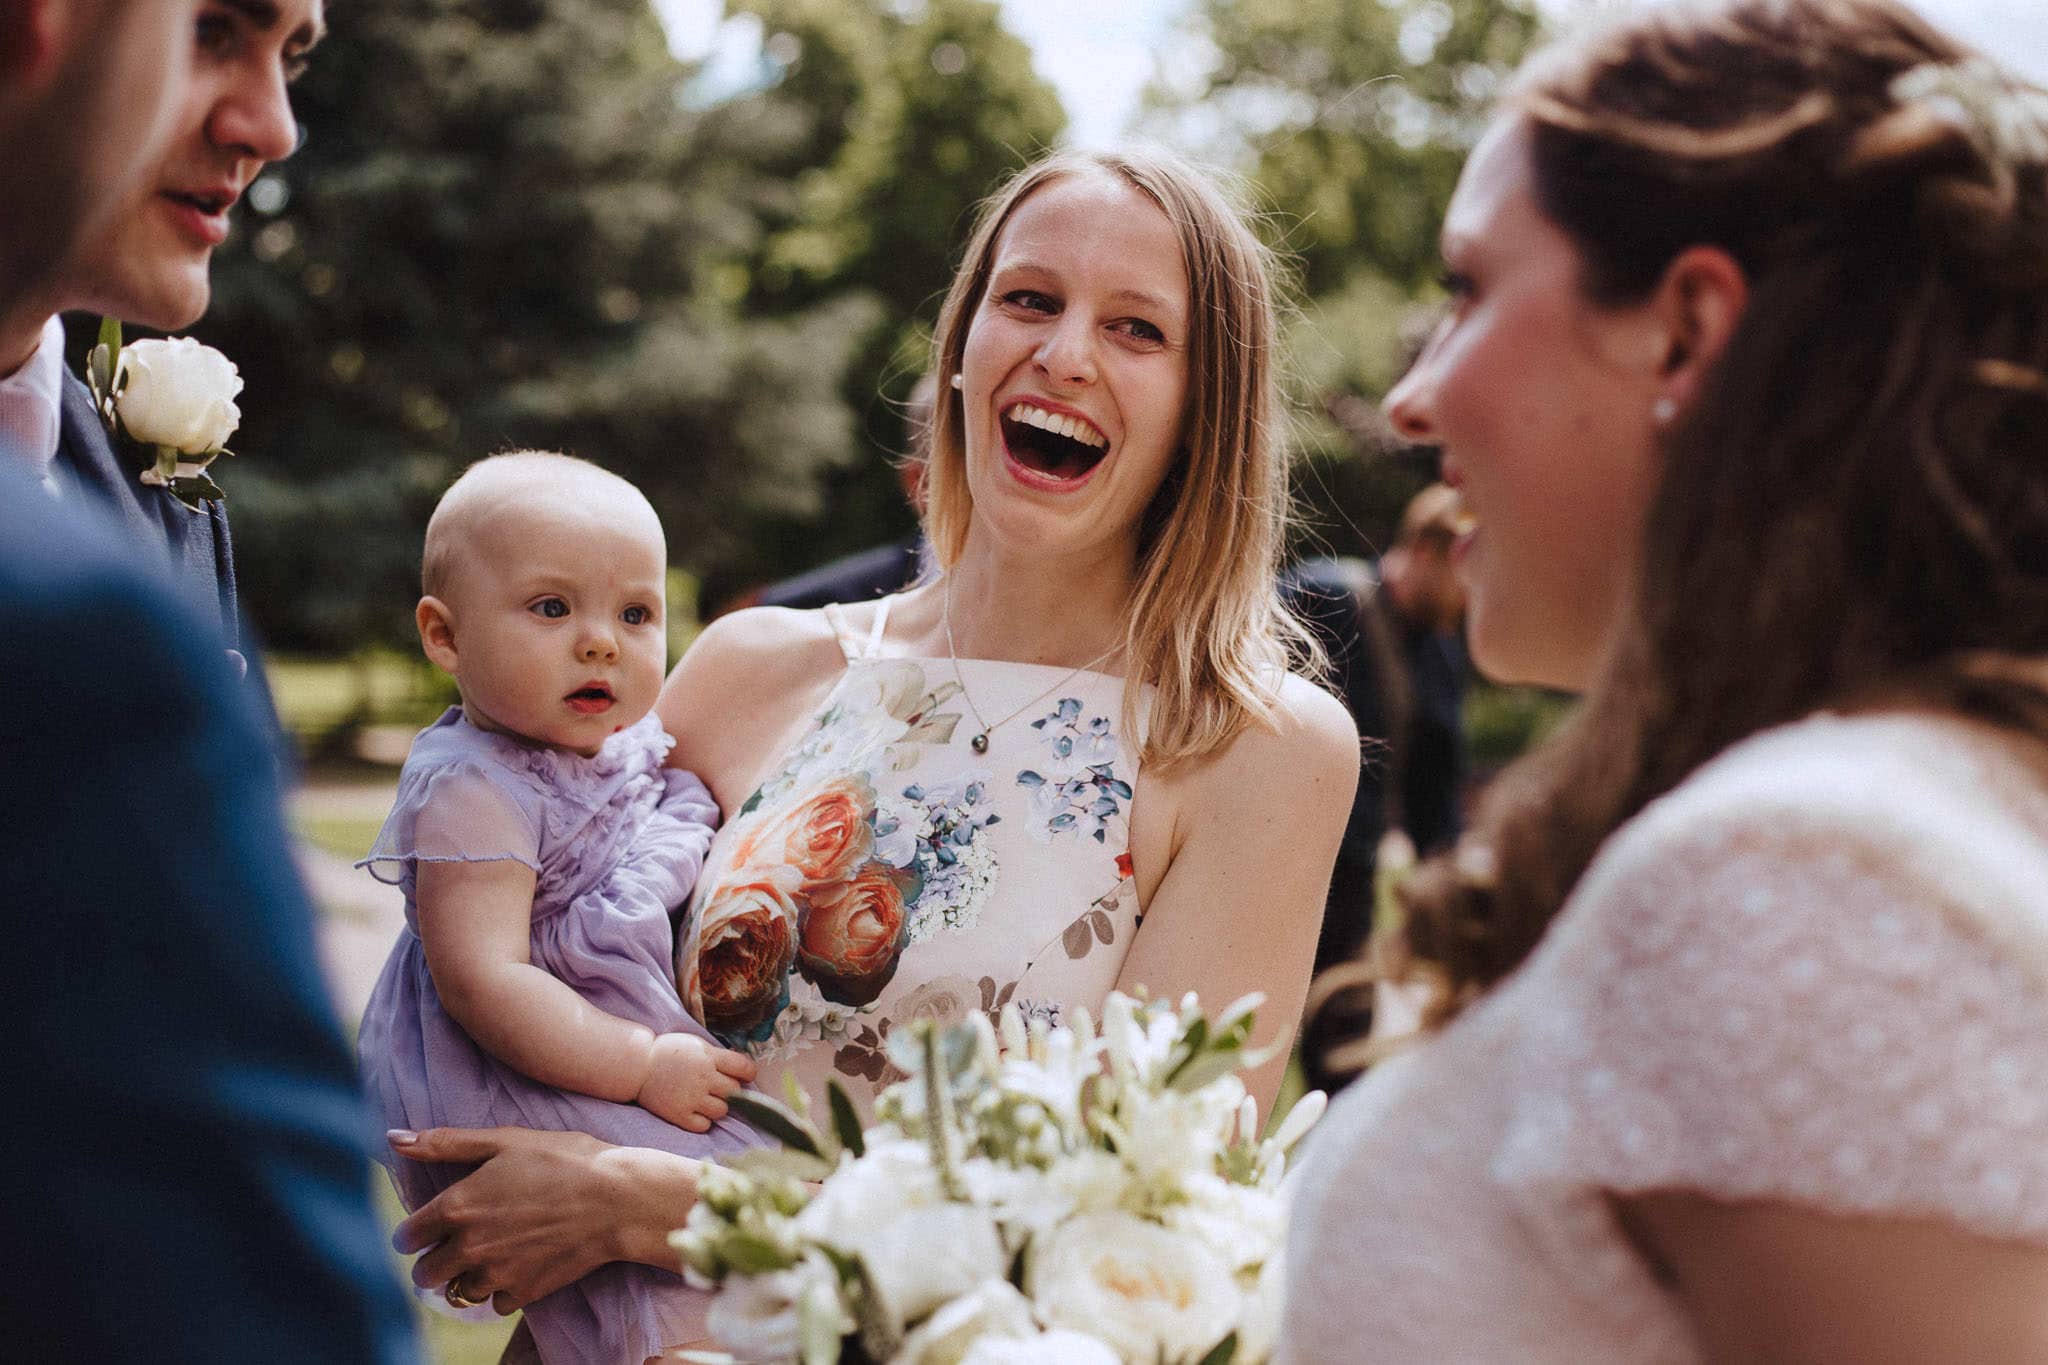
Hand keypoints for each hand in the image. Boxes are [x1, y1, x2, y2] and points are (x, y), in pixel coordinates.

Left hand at [388, 1126, 700, 1312]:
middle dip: (432, 1259)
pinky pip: (494, 1303)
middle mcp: (468, 1246)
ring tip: (487, 1254)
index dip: (413, 1231)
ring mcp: (496, 1274)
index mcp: (456, 1206)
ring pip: (456, 1292)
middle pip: (425, 1273)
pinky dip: (499, 1289)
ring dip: (464, 1276)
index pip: (406, 1237)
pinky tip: (515, 1266)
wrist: (618, 1199)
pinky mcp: (523, 1292)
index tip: (426, 1226)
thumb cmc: (563, 1159)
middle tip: (454, 1242)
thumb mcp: (504, 1139)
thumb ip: (445, 1143)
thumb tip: (393, 1138)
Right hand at [637, 1032, 757, 1132]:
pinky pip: (704, 1126)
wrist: (639, 1066)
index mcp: (709, 1057)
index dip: (748, 1073)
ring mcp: (691, 1098)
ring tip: (705, 1100)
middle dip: (730, 1090)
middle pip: (735, 1091)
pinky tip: (695, 1111)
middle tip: (718, 1088)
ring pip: (722, 1111)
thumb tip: (742, 1069)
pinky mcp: (679, 1114)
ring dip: (717, 1107)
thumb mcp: (697, 1045)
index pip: (744, 1068)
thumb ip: (718, 1056)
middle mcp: (703, 1078)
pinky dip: (702, 1121)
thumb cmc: (669, 1052)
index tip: (744, 1076)